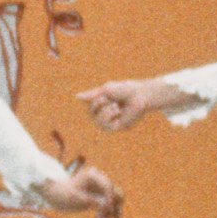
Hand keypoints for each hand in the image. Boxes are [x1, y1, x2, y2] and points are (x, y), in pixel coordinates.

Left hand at [36, 163, 124, 217]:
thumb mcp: (77, 200)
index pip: (108, 187)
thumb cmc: (64, 195)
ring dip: (112, 209)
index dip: (110, 200)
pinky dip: (108, 211)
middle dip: (111, 206)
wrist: (55, 195)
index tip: (108, 212)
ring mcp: (100, 186)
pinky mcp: (100, 194)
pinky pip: (110, 202)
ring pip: (115, 198)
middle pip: (114, 192)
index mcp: (93, 175)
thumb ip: (94, 202)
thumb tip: (109, 207)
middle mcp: (99, 179)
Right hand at [76, 77, 191, 132]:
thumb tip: (76, 96)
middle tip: (107, 98)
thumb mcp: (106, 90)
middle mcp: (106, 113)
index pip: (89, 107)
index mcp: (103, 104)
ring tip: (115, 106)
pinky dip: (110, 116)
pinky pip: (106, 126)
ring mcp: (112, 121)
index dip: (93, 102)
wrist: (140, 94)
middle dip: (97, 105)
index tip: (103, 95)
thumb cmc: (125, 90)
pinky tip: (118, 111)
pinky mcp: (119, 127)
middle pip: (91, 115)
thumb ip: (92, 95)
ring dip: (105, 112)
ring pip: (98, 122)